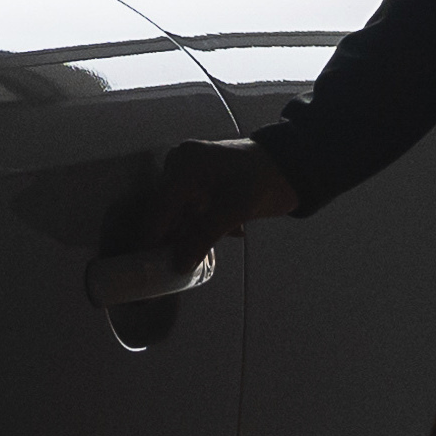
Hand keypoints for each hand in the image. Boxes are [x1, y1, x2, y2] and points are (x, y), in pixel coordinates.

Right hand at [137, 135, 302, 278]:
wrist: (292, 166)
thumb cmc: (266, 178)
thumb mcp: (234, 209)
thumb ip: (203, 237)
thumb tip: (179, 264)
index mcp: (183, 165)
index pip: (158, 210)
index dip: (150, 241)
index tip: (143, 268)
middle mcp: (180, 167)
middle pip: (165, 214)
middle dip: (173, 241)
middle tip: (171, 270)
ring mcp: (190, 176)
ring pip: (179, 217)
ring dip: (194, 236)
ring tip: (211, 248)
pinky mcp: (201, 186)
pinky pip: (191, 213)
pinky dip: (204, 227)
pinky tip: (231, 231)